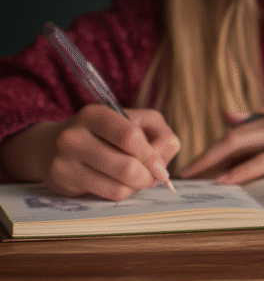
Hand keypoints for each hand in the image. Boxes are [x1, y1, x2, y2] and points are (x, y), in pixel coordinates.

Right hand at [0, 105, 179, 200]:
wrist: (52, 147)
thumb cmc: (105, 133)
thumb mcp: (136, 121)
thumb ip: (160, 134)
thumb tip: (164, 162)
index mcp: (95, 114)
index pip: (130, 136)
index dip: (151, 153)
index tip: (159, 161)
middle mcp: (74, 136)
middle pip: (127, 166)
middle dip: (149, 174)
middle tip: (154, 174)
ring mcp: (64, 161)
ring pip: (119, 185)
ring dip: (138, 185)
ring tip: (139, 178)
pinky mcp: (63, 182)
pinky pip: (109, 195)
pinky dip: (124, 192)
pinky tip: (122, 183)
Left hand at [179, 107, 263, 184]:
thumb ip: (259, 120)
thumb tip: (227, 114)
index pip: (235, 132)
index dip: (213, 149)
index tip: (194, 165)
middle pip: (231, 137)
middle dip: (205, 155)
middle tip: (184, 173)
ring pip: (240, 144)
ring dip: (214, 161)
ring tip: (196, 177)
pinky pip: (263, 161)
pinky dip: (242, 170)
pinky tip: (227, 180)